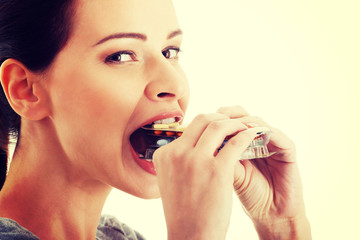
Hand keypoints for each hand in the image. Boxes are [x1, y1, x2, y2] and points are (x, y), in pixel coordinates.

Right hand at [153, 113, 265, 239]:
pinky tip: (253, 137)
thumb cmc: (184, 211)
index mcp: (164, 154)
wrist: (190, 237)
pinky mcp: (217, 169)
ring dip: (235, 123)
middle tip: (233, 123)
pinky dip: (247, 135)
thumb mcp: (172, 180)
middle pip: (202, 120)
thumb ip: (179, 159)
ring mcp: (196, 160)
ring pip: (219, 126)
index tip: (220, 126)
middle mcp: (177, 153)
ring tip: (245, 127)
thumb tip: (197, 144)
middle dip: (221, 118)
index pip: (189, 128)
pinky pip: (236, 142)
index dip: (207, 124)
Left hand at [217, 106, 310, 238]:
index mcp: (238, 142)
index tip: (204, 124)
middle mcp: (255, 138)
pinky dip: (266, 133)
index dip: (216, 119)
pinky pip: (278, 136)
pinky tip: (254, 134)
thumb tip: (200, 140)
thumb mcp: (227, 174)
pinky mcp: (288, 150)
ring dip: (246, 123)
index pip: (227, 121)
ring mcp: (272, 142)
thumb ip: (218, 156)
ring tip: (235, 128)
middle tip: (219, 121)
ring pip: (258, 122)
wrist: (270, 215)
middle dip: (229, 116)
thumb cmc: (247, 195)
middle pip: (242, 115)